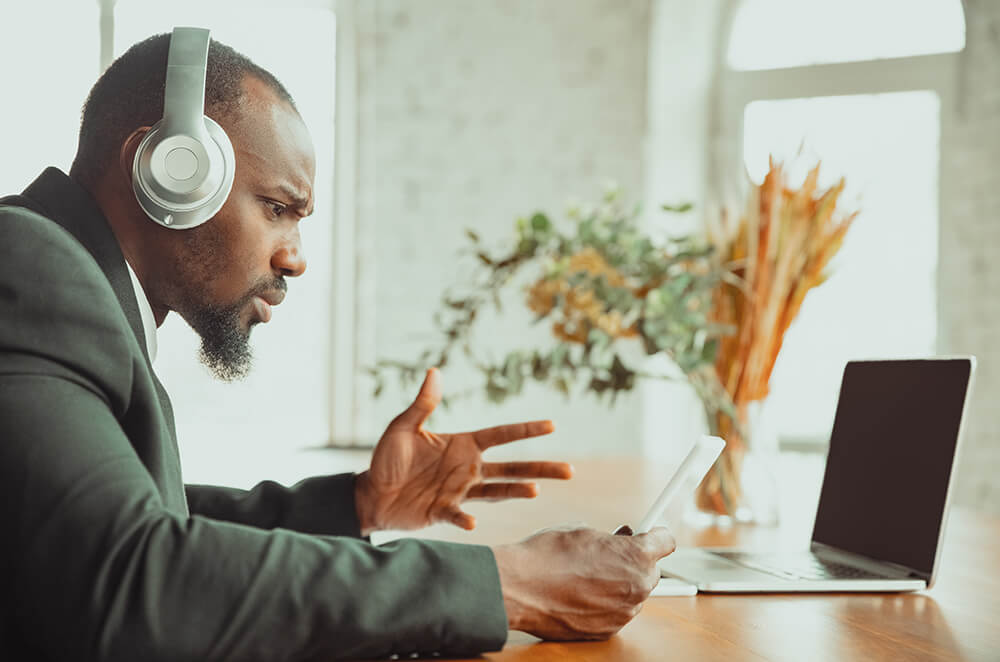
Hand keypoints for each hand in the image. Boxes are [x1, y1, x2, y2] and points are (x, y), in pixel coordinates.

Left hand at [354, 368, 571, 534]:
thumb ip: (422, 404)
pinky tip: (472, 522)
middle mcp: (467, 469)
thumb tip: (434, 371)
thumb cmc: (387, 458)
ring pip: (497, 492)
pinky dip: (465, 519)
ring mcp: (459, 491)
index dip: (525, 430)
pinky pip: (459, 515)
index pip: (501, 435)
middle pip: (512, 467)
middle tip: (570, 471)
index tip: (553, 425)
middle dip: (541, 468)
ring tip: (536, 491)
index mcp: (463, 445)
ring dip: (516, 491)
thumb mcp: (403, 427)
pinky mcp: (443, 512)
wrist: (370, 493)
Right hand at [491, 526, 675, 639]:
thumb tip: (619, 540)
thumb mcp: (583, 531)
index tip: (648, 532)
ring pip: (632, 593)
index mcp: (636, 555)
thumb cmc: (547, 555)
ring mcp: (624, 612)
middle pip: (651, 570)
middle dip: (634, 562)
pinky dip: (605, 604)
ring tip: (587, 576)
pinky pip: (616, 612)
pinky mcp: (608, 631)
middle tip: (609, 554)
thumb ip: (611, 538)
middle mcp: (637, 586)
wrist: (520, 588)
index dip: (655, 534)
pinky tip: (581, 593)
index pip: (666, 541)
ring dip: (619, 584)